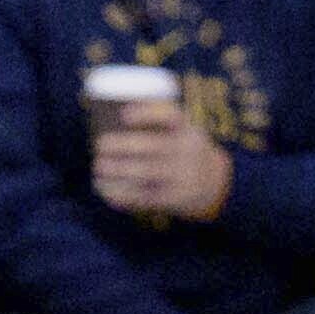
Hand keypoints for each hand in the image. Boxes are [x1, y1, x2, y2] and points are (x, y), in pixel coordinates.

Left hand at [94, 106, 238, 225]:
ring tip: (98, 166)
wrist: (215, 184)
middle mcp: (188, 152)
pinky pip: (144, 197)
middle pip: (153, 147)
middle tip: (100, 145)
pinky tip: (104, 188)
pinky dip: (121, 193)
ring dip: (118, 170)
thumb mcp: (184, 133)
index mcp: (189, 130)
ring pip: (145, 173)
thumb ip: (159, 125)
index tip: (123, 115)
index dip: (147, 114)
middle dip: (123, 146)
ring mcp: (182, 177)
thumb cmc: (186, 152)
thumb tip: (112, 119)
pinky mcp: (174, 199)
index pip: (171, 117)